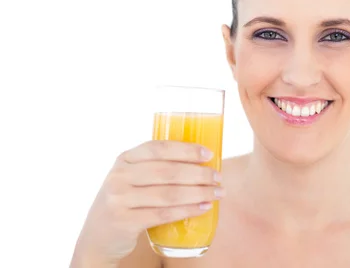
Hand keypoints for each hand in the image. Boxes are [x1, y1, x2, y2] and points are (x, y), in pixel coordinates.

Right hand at [72, 140, 222, 264]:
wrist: (98, 236)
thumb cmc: (126, 201)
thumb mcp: (131, 178)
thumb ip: (155, 167)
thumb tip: (202, 161)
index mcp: (124, 159)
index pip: (158, 147)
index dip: (186, 149)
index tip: (209, 153)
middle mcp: (119, 176)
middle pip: (168, 171)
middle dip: (199, 173)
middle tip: (218, 177)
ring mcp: (119, 199)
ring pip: (168, 194)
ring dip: (198, 193)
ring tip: (217, 193)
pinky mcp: (124, 221)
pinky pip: (163, 214)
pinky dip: (187, 210)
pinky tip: (203, 208)